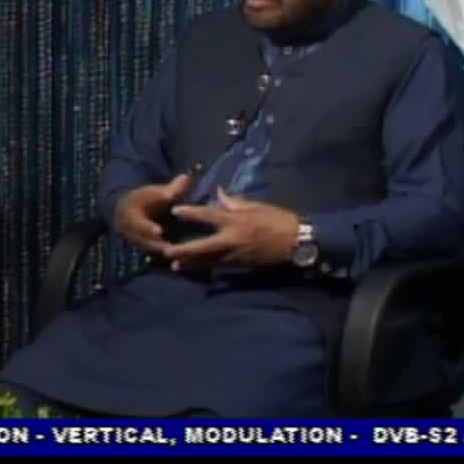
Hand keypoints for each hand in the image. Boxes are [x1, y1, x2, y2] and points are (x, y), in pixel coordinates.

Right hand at [113, 173, 192, 255]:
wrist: (126, 209)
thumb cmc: (145, 198)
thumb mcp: (155, 192)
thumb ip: (171, 188)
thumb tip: (185, 178)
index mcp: (128, 214)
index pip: (137, 222)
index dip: (148, 227)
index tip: (160, 231)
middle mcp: (127, 231)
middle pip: (141, 240)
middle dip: (156, 244)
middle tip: (171, 248)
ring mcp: (132, 241)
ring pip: (146, 249)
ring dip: (159, 253)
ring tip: (176, 256)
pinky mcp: (140, 248)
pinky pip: (150, 255)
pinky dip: (161, 257)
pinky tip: (176, 261)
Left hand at [164, 188, 299, 271]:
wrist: (297, 242)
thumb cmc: (278, 220)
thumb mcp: (257, 206)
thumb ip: (235, 202)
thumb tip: (219, 194)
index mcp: (236, 220)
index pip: (208, 215)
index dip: (191, 213)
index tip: (175, 211)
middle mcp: (232, 239)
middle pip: (202, 246)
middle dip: (184, 250)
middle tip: (166, 251)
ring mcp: (236, 255)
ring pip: (209, 260)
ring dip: (191, 263)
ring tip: (175, 265)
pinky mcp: (241, 265)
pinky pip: (219, 266)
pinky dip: (207, 267)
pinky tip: (196, 270)